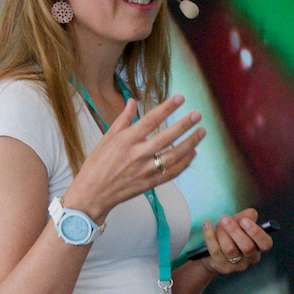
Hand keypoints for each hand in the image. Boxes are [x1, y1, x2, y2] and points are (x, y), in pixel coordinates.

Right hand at [65, 94, 205, 224]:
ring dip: (189, 144)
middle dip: (184, 125)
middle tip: (197, 115)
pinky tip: (192, 153)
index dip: (167, 108)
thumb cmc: (96, 165)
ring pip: (173, 156)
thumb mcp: (106, 139)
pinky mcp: (149, 184)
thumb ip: (123, 120)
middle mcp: (137, 155)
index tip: (180, 99)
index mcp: (125, 140)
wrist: (92, 194)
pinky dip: (184, 164)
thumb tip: (132, 101)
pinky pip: (171, 173)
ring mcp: (145, 170)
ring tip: (201, 133)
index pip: (150, 120)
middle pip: (166, 137)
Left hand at [200, 209, 272, 273]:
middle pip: (247, 247)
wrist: (212, 252)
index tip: (244, 221)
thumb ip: (247, 216)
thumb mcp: (240, 222)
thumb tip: (249, 215)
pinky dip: (209, 235)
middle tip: (225, 219)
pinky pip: (215, 251)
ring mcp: (237, 265)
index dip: (256, 232)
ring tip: (218, 224)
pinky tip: (207, 224)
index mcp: (259, 247)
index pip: (266, 244)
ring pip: (230, 249)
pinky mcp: (223, 268)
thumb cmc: (230, 234)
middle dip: (234, 230)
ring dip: (221, 233)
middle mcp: (251, 258)